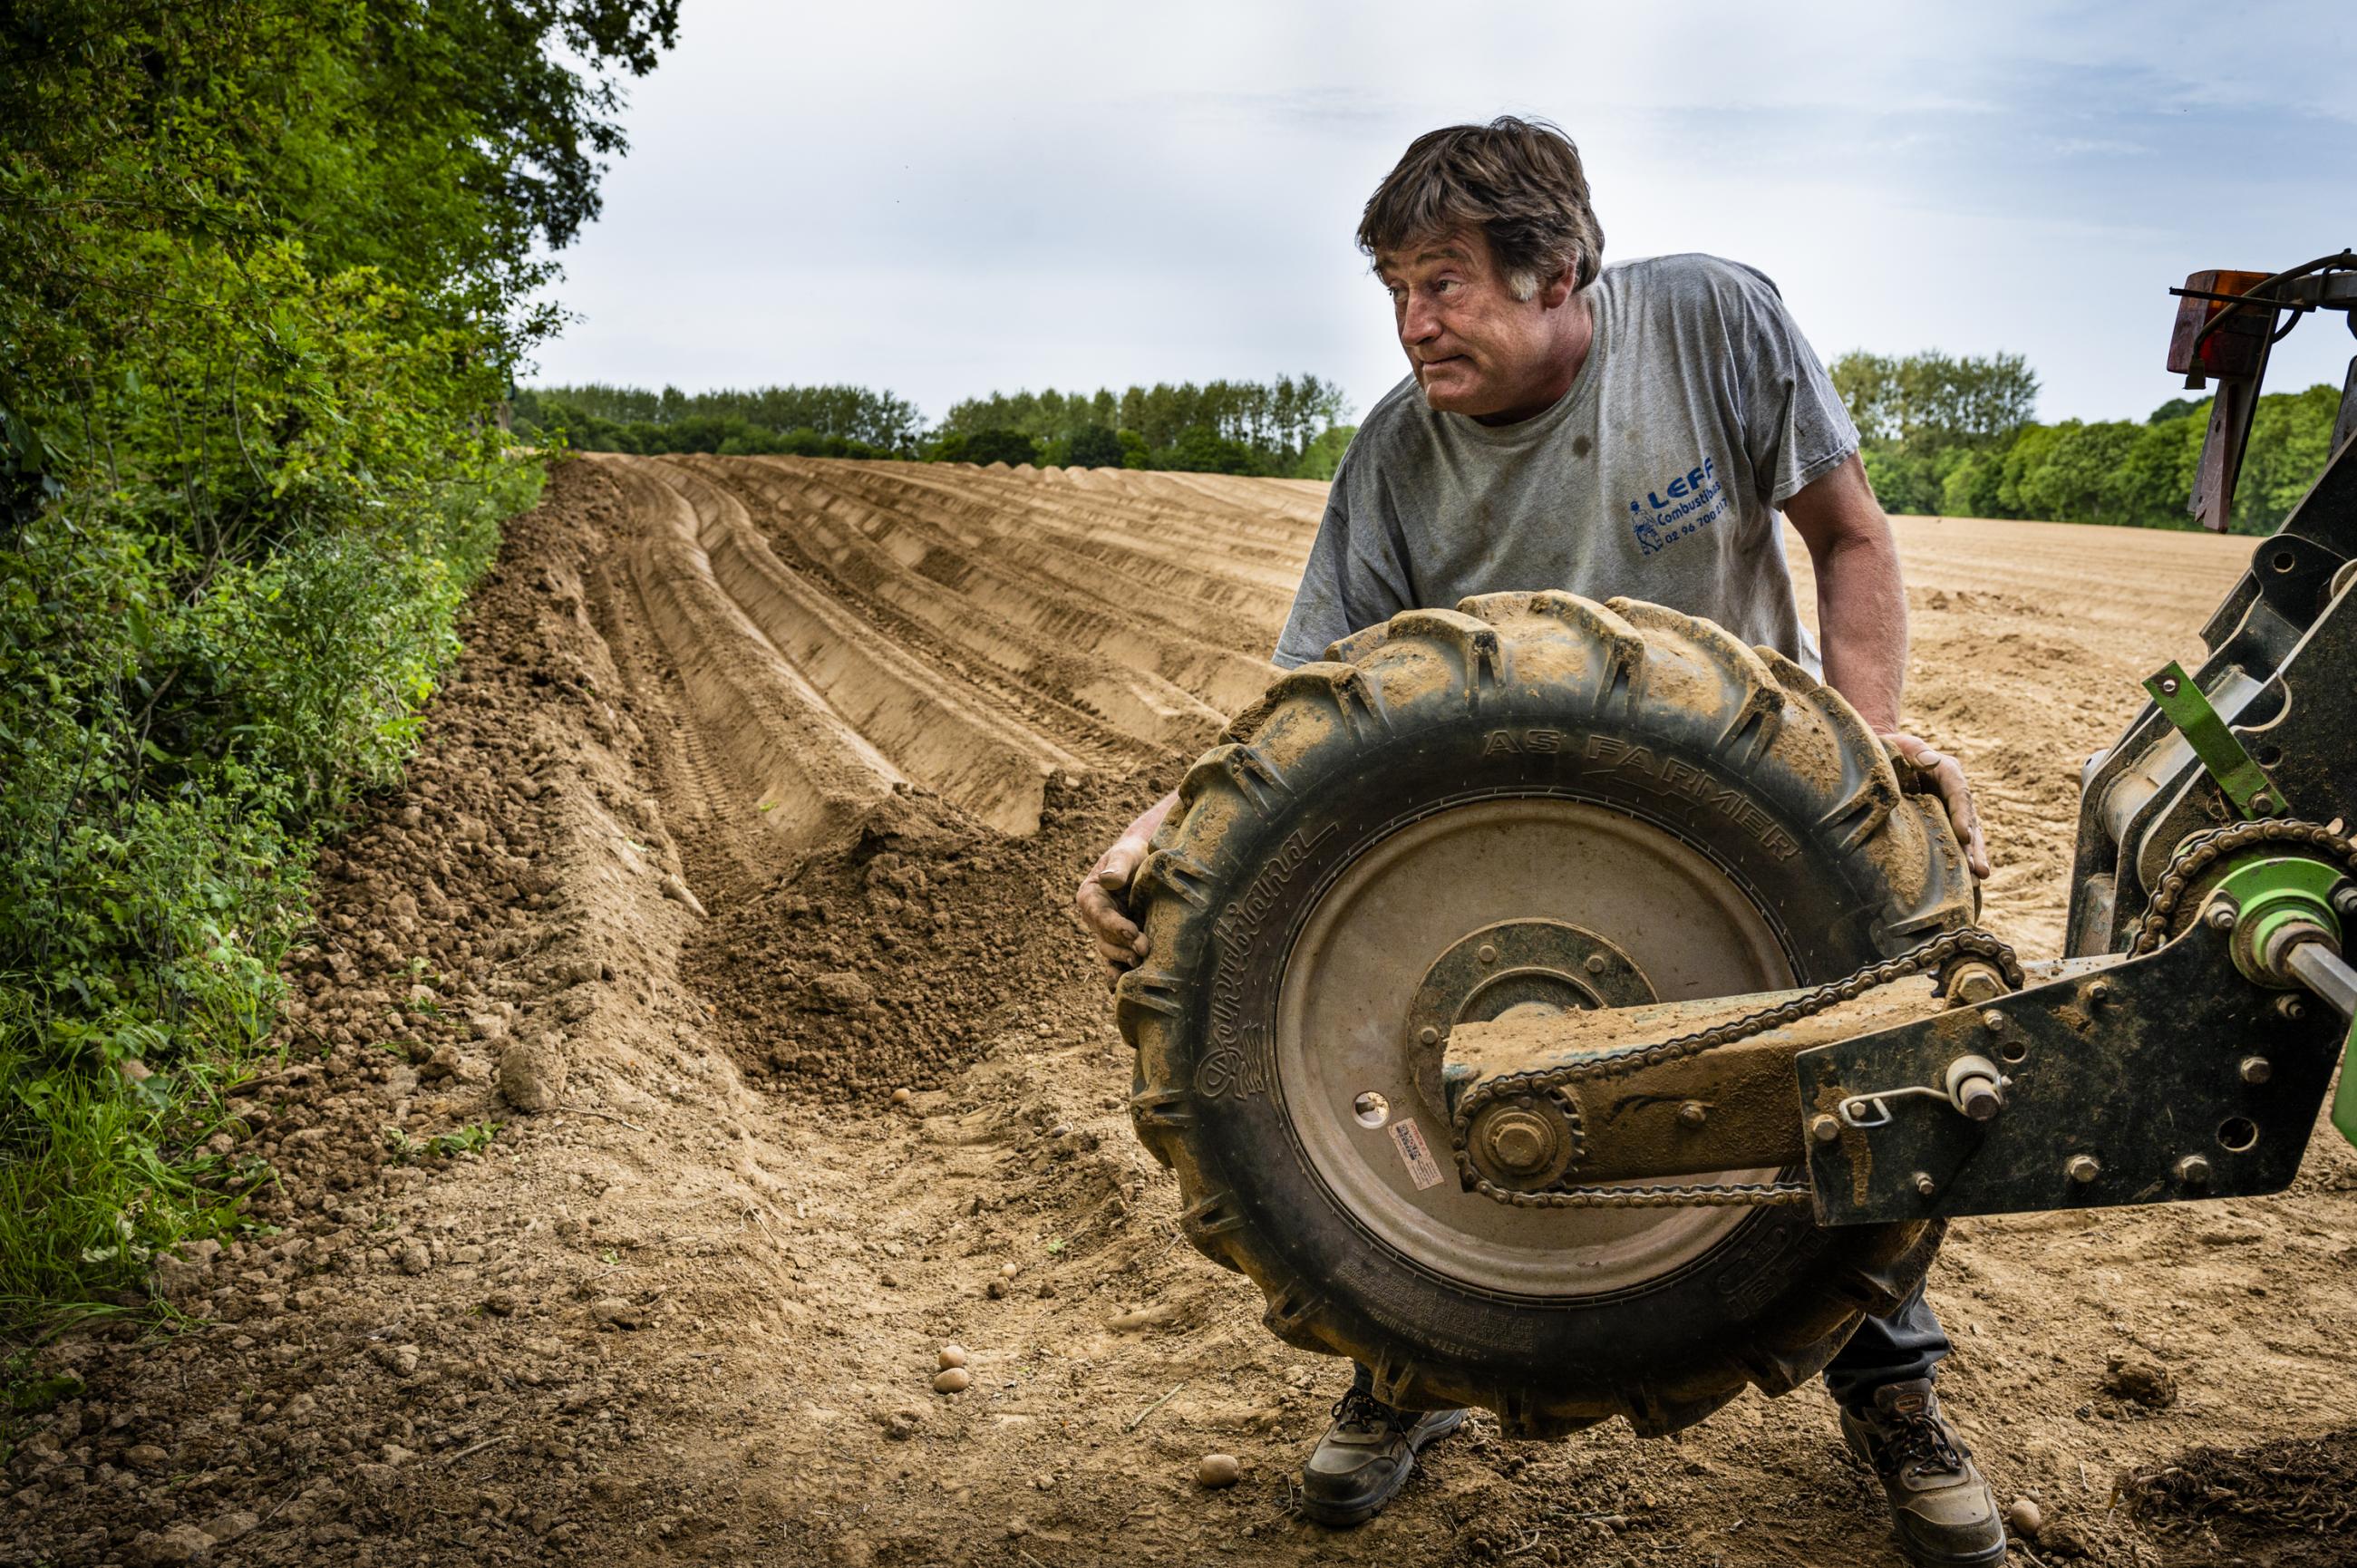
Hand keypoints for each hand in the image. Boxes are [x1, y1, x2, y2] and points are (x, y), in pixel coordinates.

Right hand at [1075, 792, 1176, 983]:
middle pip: (1105, 938)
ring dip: (1125, 960)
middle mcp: (1096, 918)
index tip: (1131, 931)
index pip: (1099, 915)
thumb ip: (1118, 866)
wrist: (1149, 862)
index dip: (1114, 925)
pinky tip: (1128, 987)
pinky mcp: (1123, 942)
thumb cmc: (1136, 853)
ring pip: (1112, 952)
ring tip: (1141, 966)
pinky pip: (1119, 961)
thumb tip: (1109, 880)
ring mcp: (1109, 933)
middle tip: (1144, 950)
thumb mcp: (1126, 854)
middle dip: (1123, 946)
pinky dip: (1122, 973)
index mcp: (1090, 896)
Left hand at [1882, 733, 1989, 879]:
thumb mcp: (1900, 744)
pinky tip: (1967, 880)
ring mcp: (1950, 809)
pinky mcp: (1941, 823)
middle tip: (1979, 871)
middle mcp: (1955, 792)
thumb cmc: (1888, 749)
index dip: (1963, 815)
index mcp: (1948, 772)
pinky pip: (1954, 842)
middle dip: (1974, 846)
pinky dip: (1961, 859)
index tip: (1964, 836)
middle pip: (1970, 820)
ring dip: (1972, 857)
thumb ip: (1915, 751)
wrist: (1881, 756)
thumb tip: (1931, 762)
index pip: (1959, 794)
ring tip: (1978, 879)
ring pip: (1967, 836)